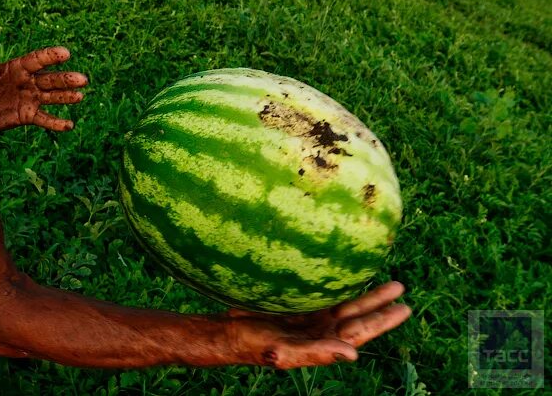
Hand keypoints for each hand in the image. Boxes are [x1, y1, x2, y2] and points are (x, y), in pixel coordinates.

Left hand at [0, 46, 87, 132]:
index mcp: (19, 67)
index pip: (37, 60)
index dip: (51, 56)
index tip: (66, 53)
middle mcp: (29, 81)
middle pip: (50, 79)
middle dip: (66, 79)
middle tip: (83, 79)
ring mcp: (31, 98)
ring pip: (52, 97)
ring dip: (66, 97)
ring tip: (80, 97)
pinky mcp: (28, 115)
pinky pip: (44, 119)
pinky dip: (56, 123)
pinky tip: (69, 125)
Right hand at [227, 281, 411, 368]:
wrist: (228, 334)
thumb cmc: (254, 346)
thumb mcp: (285, 352)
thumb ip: (318, 353)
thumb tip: (354, 355)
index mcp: (323, 343)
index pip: (360, 330)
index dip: (382, 319)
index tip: (403, 307)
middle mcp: (321, 329)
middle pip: (357, 315)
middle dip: (379, 303)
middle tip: (400, 287)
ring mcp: (310, 317)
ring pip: (344, 304)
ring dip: (364, 294)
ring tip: (384, 281)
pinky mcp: (297, 305)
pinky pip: (325, 295)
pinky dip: (339, 286)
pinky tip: (346, 276)